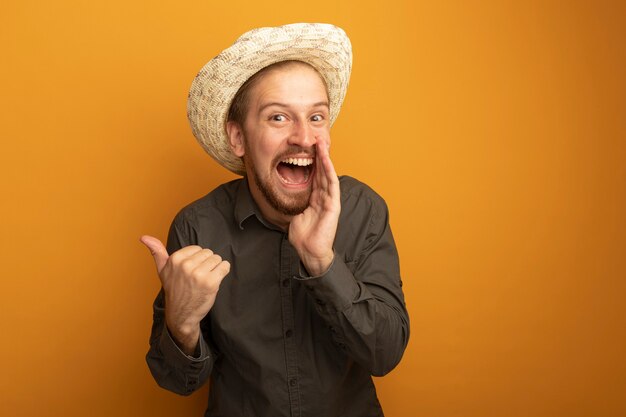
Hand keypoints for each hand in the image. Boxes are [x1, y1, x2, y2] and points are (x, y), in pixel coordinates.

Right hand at [140, 235, 229, 354]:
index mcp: (175, 259)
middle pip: (209, 253)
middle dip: (206, 263)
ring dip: (215, 268)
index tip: (191, 271)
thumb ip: (156, 252)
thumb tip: (144, 237)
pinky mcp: (211, 282)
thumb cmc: (174, 290)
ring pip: (217, 259)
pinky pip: (225, 266)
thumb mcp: (162, 270)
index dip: (197, 259)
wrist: (181, 315)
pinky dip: (223, 272)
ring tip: (205, 280)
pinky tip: (214, 281)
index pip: (198, 248)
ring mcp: (199, 274)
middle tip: (198, 277)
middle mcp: (186, 265)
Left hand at [289, 138, 339, 275]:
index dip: (312, 159)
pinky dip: (329, 171)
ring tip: (322, 142)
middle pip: (323, 170)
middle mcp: (324, 196)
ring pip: (328, 173)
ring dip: (325, 157)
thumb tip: (280, 190)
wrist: (309, 250)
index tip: (307, 145)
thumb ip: (293, 200)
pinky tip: (326, 160)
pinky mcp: (333, 205)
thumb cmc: (303, 235)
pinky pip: (331, 184)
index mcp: (316, 197)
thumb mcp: (295, 212)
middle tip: (317, 137)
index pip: (315, 174)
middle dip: (320, 153)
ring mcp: (330, 200)